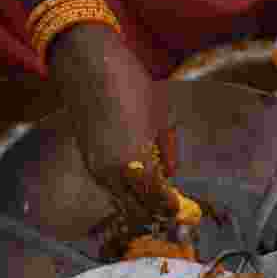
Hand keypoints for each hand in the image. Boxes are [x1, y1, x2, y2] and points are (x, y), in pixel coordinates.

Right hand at [48, 24, 182, 256]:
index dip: (174, 209)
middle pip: (137, 211)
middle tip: (176, 212)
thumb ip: (165, 151)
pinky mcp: (89, 161)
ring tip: (159, 202)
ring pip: (121, 202)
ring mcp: (96, 169)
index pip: (157, 201)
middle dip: (157, 213)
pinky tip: (139, 186)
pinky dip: (126, 193)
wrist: (87, 64)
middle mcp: (111, 173)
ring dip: (140, 205)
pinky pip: (110, 188)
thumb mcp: (159, 118)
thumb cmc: (129, 85)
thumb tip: (170, 174)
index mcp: (133, 163)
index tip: (189, 213)